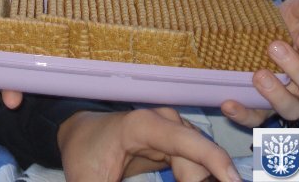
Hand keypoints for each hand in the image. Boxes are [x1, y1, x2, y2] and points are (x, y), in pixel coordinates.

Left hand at [57, 107, 240, 181]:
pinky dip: (197, 180)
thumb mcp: (88, 181)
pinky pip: (198, 166)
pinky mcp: (177, 143)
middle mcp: (166, 122)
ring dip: (200, 180)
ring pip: (202, 166)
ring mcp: (174, 130)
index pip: (191, 144)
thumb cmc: (84, 154)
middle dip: (208, 180)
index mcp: (144, 126)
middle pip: (201, 161)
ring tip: (174, 181)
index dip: (218, 164)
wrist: (81, 136)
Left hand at [222, 0, 298, 124]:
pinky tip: (227, 102)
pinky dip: (242, 114)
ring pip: (292, 110)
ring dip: (276, 95)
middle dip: (298, 70)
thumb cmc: (275, 26)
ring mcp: (283, 100)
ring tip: (258, 74)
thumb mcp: (290, 12)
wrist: (246, 36)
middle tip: (274, 46)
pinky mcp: (259, 111)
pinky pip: (255, 121)